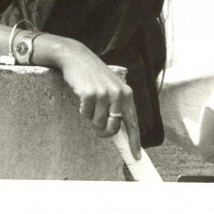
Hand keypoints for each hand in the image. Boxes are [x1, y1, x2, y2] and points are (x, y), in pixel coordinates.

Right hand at [54, 39, 141, 158]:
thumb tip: (118, 131)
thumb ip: (118, 106)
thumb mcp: (112, 87)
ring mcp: (104, 94)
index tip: (136, 156)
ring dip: (91, 117)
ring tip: (90, 102)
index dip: (134, 142)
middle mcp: (118, 94)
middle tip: (97, 126)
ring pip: (98, 122)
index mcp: (127, 94)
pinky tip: (82, 97)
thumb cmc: (94, 75)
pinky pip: (85, 114)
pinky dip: (82, 109)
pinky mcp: (89, 94)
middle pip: (113, 128)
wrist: (77, 57)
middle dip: (104, 131)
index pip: (133, 123)